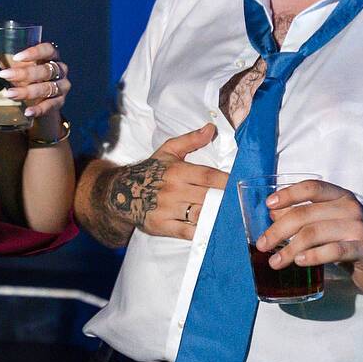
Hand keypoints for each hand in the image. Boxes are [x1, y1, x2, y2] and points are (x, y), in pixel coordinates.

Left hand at [0, 41, 70, 117]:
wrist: (38, 100)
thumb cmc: (23, 77)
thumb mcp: (15, 66)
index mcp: (51, 55)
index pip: (48, 49)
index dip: (34, 52)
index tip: (16, 57)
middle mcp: (60, 69)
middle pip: (45, 70)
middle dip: (24, 73)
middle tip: (3, 75)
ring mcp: (62, 86)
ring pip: (47, 88)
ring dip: (27, 91)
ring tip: (9, 94)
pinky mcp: (60, 102)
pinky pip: (51, 106)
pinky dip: (39, 109)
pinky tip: (27, 111)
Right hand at [103, 124, 229, 240]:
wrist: (121, 192)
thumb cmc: (150, 171)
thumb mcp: (168, 151)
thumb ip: (190, 140)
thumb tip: (211, 128)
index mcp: (177, 171)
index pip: (208, 176)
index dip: (227, 182)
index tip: (240, 186)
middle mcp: (173, 190)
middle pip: (208, 197)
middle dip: (226, 201)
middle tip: (241, 204)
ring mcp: (168, 210)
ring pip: (201, 215)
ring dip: (218, 217)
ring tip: (233, 217)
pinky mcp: (163, 226)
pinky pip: (188, 232)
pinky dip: (203, 233)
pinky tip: (214, 231)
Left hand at [253, 179, 362, 297]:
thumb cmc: (353, 242)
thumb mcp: (329, 224)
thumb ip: (305, 217)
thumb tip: (274, 214)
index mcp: (340, 196)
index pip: (311, 187)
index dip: (288, 194)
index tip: (269, 205)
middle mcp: (350, 207)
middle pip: (305, 213)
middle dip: (279, 230)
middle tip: (263, 244)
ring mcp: (358, 227)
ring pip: (314, 233)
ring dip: (290, 248)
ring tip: (275, 261)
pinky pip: (333, 250)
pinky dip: (313, 256)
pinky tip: (300, 261)